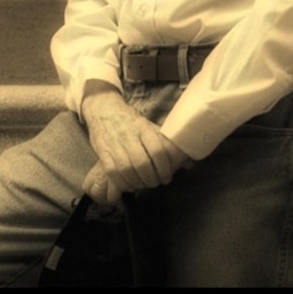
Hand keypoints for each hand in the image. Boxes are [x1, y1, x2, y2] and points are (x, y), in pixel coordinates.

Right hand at [81, 81, 191, 205]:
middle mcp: (129, 135)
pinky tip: (129, 185)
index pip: (157, 150)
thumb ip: (166, 144)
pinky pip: (112, 172)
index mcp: (143, 127)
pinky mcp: (103, 152)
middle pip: (142, 163)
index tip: (167, 177)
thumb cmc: (131, 120)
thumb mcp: (149, 126)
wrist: (103, 109)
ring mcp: (115, 144)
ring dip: (138, 183)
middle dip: (152, 179)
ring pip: (127, 170)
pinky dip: (122, 183)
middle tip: (156, 183)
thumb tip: (189, 163)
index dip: (164, 168)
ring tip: (143, 185)